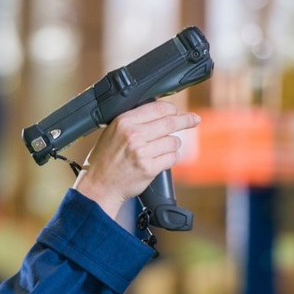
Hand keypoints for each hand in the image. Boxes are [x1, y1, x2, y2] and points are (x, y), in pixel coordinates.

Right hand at [73, 100, 200, 218]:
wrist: (99, 185)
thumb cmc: (105, 159)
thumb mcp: (113, 132)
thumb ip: (133, 121)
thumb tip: (159, 112)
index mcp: (124, 122)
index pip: (157, 108)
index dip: (172, 109)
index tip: (178, 111)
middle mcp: (134, 135)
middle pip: (170, 123)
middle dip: (186, 120)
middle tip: (194, 119)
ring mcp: (142, 152)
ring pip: (173, 141)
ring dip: (173, 145)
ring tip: (162, 149)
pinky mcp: (149, 168)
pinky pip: (172, 158)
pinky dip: (171, 158)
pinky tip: (162, 160)